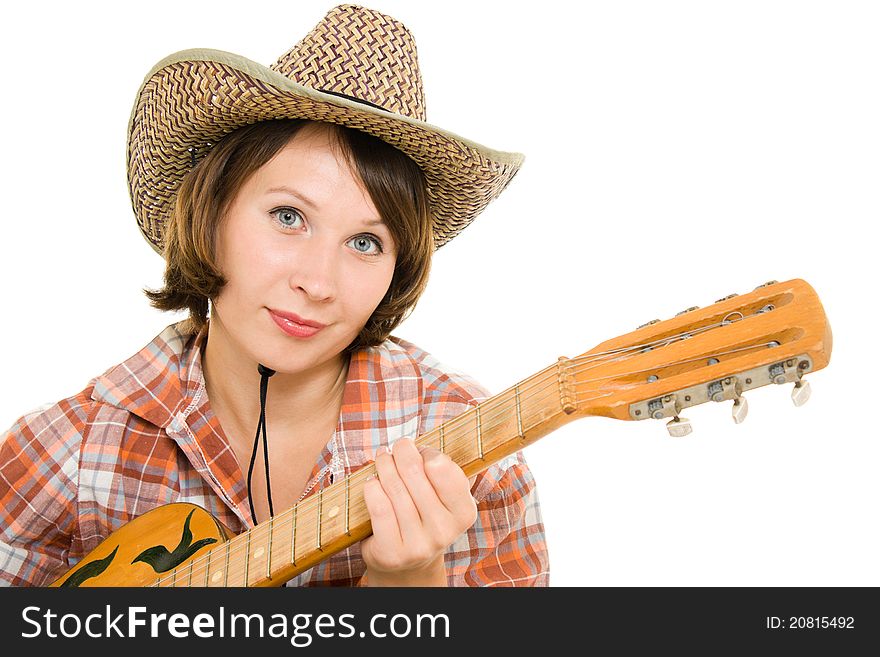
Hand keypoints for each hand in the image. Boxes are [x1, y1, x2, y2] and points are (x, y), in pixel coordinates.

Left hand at [360, 438, 477, 585]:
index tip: (421, 451)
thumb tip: (415, 445)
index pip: (442, 467)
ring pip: (393, 488)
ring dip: (384, 465)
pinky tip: (371, 482)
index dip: (427, 452)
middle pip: (414, 472)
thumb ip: (441, 472)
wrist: (407, 565)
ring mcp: (418, 544)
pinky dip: (371, 488)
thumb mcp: (443, 498)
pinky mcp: (392, 553)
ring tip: (382, 458)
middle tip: (397, 447)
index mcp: (464, 512)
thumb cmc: (424, 517)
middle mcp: (444, 531)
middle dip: (401, 452)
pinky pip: (378, 507)